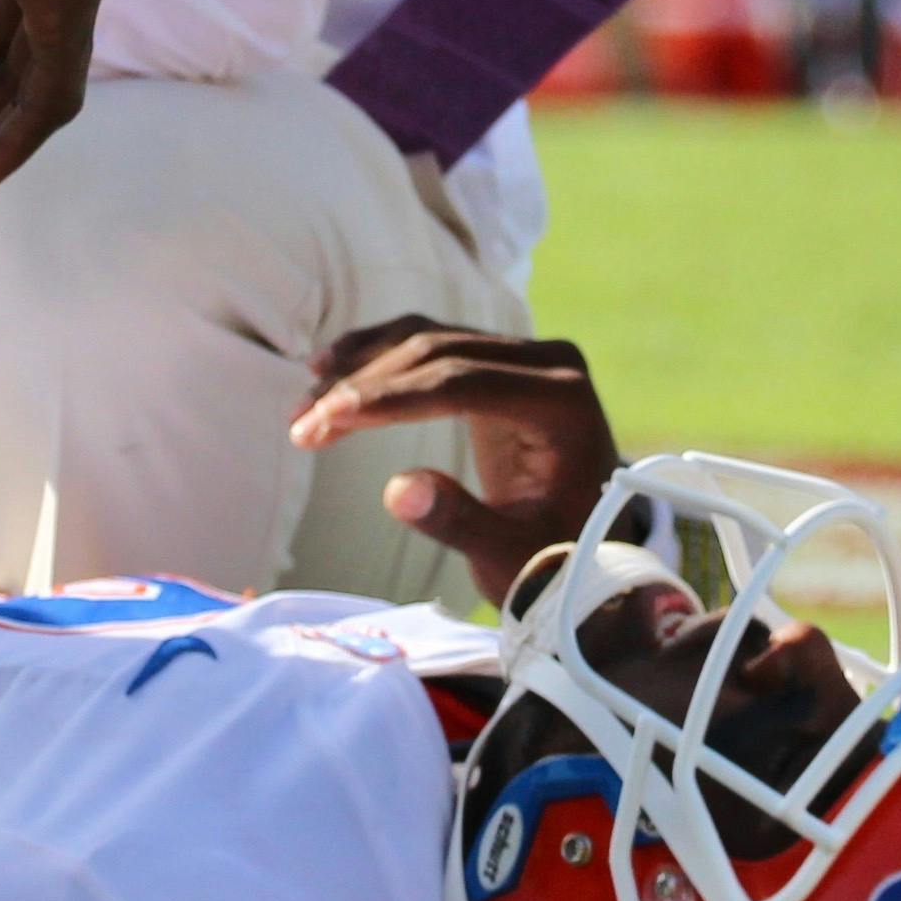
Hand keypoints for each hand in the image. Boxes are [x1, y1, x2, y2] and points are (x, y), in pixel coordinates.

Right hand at [289, 319, 625, 606]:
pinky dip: (378, 358)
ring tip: (305, 408)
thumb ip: (461, 523)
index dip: (390, 398)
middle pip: (439, 354)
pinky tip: (330, 370)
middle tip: (303, 427)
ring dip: (360, 368)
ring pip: (427, 341)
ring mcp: (526, 356)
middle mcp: (550, 364)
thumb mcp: (514, 557)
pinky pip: (432, 345)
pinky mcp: (501, 361)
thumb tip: (396, 489)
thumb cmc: (561, 560)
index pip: (463, 383)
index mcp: (562, 404)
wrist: (598, 542)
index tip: (327, 419)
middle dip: (363, 388)